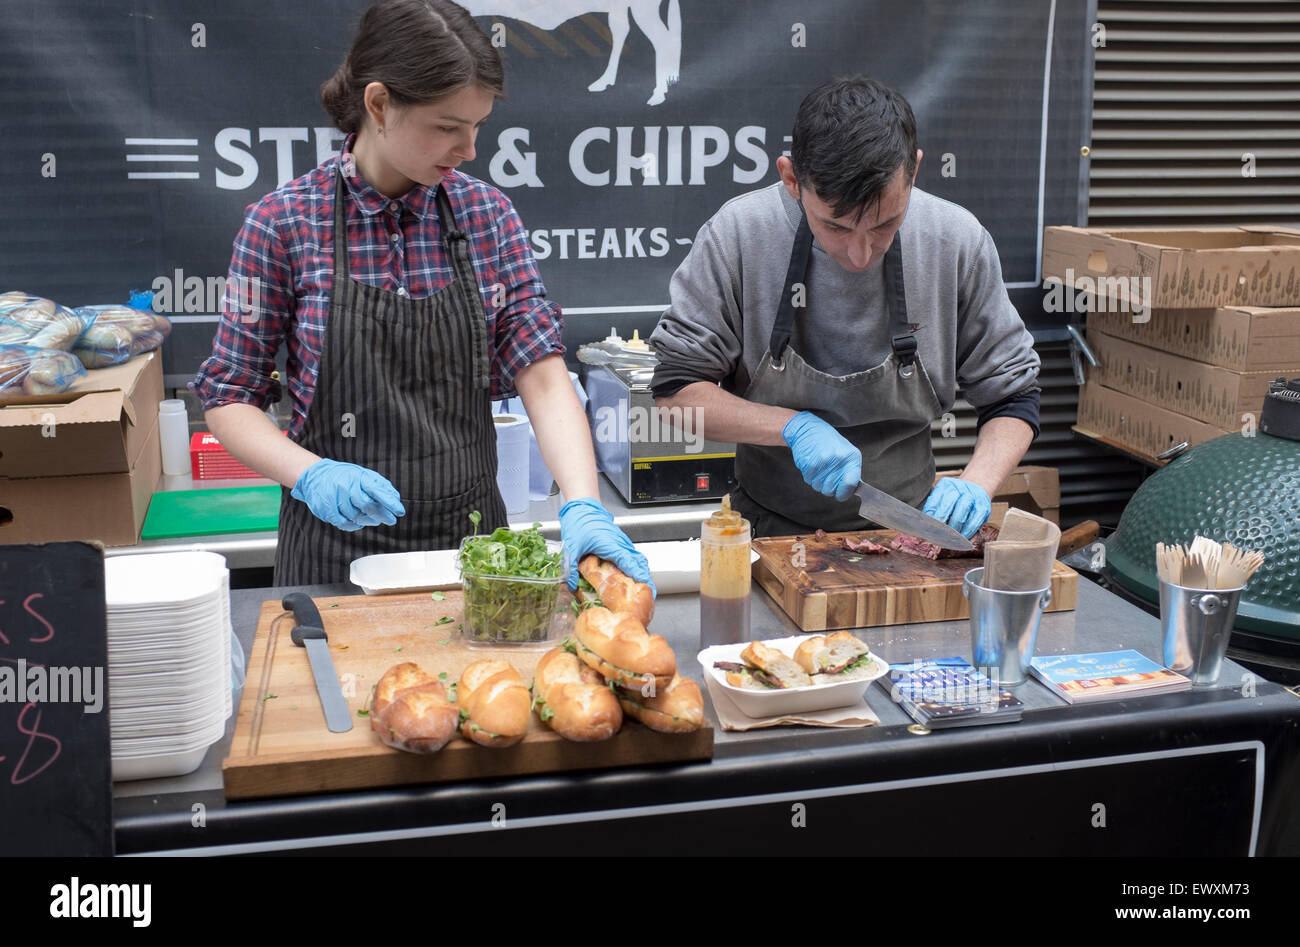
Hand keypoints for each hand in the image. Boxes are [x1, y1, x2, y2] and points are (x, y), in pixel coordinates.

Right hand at [290, 459, 404, 530]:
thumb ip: (380, 485)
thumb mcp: (364, 475)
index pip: (376, 490)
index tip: (400, 512)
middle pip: (367, 506)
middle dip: (382, 515)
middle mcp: (346, 486)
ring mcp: (335, 498)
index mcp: (357, 477)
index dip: (389, 502)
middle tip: (391, 520)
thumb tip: (395, 498)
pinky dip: (354, 525)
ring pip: (356, 517)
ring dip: (368, 521)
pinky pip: (344, 523)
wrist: (316, 476)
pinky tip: (359, 522)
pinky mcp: (326, 509)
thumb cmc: (345, 477)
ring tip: (373, 519)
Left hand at [558, 497, 655, 594]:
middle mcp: (620, 543)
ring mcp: (621, 542)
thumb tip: (572, 585)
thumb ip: (571, 568)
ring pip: (637, 559)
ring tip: (642, 588)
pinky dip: (636, 566)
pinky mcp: (620, 542)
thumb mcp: (572, 547)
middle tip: (648, 594)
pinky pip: (632, 555)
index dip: (639, 576)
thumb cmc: (579, 522)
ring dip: (641, 572)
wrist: (582, 507)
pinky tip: (631, 576)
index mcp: (611, 545)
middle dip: (645, 578)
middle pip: (639, 562)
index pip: (630, 563)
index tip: (646, 587)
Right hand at [781, 411, 860, 501]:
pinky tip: (812, 465)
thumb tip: (850, 489)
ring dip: (817, 481)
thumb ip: (849, 471)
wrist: (807, 429)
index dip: (844, 493)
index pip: (850, 484)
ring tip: (819, 467)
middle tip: (826, 476)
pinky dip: (809, 476)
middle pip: (832, 490)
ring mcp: (824, 463)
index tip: (840, 494)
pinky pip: (809, 481)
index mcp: (851, 457)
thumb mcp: (845, 452)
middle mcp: (839, 460)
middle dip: (827, 488)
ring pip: (819, 487)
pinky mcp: (810, 465)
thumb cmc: (827, 441)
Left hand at [922, 477, 990, 537]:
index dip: (928, 519)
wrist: (977, 486)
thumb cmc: (955, 496)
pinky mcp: (983, 508)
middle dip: (939, 525)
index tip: (924, 530)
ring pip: (960, 517)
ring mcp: (972, 498)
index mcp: (945, 485)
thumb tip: (921, 526)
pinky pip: (973, 523)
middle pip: (946, 509)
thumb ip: (933, 508)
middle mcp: (958, 489)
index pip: (933, 503)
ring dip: (953, 531)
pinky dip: (966, 532)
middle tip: (934, 536)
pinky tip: (961, 537)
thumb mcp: (943, 496)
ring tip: (948, 539)